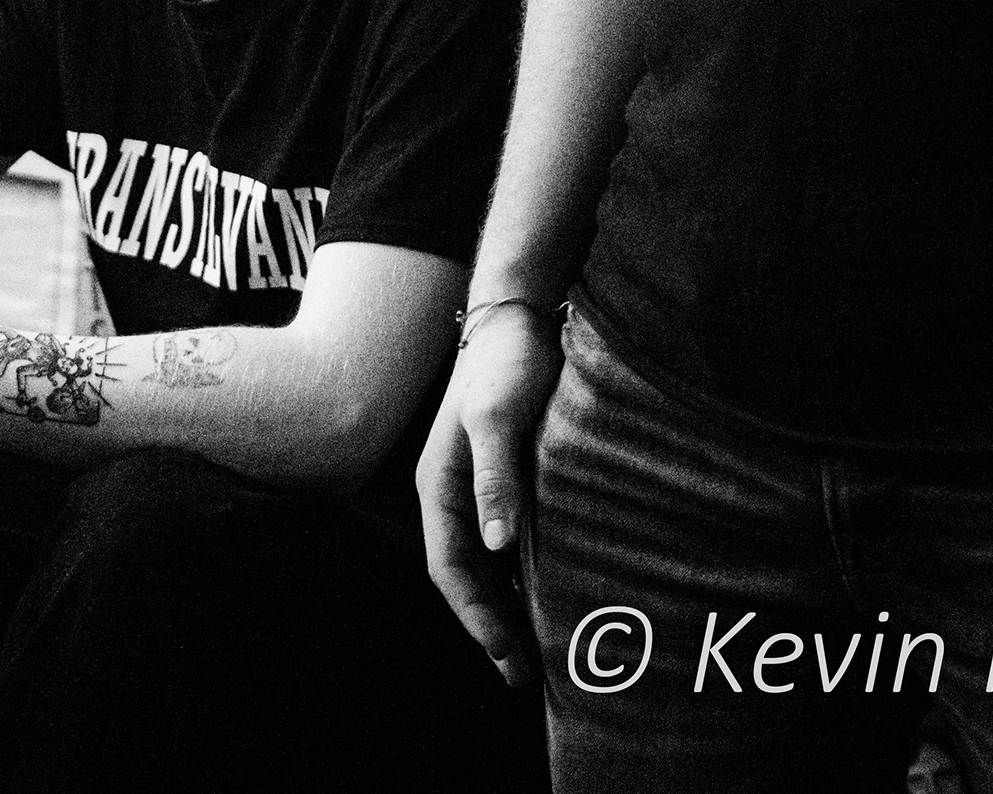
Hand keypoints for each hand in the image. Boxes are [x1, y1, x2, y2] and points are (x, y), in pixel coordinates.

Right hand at [419, 308, 561, 687]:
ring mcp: (478, 489)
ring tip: (540, 651)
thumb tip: (495, 546)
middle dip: (492, 627)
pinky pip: (508, 544)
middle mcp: (453, 496)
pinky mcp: (505, 479)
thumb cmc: (506, 365)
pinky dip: (523, 577)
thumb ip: (496, 479)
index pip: (452, 571)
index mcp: (440, 488)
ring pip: (487, 566)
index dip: (478, 618)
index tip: (510, 657)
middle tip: (526, 677)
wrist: (519, 316)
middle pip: (467, 578)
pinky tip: (551, 594)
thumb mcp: (498, 419)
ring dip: (508, 607)